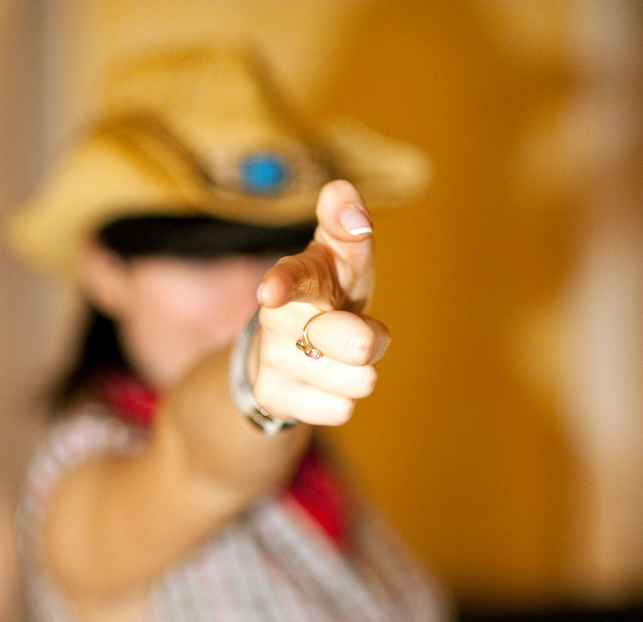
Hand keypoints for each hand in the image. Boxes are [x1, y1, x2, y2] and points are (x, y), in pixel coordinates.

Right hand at [253, 180, 390, 425]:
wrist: (290, 349)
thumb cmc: (330, 294)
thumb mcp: (344, 259)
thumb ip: (348, 226)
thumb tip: (343, 192)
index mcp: (298, 276)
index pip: (291, 276)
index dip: (283, 282)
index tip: (271, 292)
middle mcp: (277, 317)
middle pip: (355, 344)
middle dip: (371, 340)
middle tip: (358, 330)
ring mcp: (272, 359)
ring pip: (353, 381)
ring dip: (359, 371)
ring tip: (340, 356)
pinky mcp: (273, 398)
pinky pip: (339, 409)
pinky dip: (341, 398)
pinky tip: (323, 382)